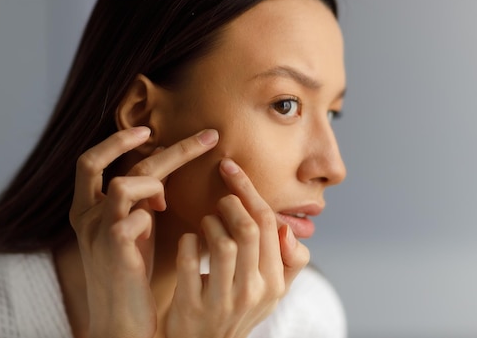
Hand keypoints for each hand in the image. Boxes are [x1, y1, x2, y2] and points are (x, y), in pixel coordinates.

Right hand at [69, 127, 218, 337]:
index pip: (92, 161)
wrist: (121, 319)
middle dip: (167, 149)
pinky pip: (135, 217)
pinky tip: (154, 231)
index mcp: (87, 209)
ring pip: (124, 184)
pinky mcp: (113, 250)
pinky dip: (150, 218)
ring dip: (153, 185)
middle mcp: (85, 216)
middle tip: (209, 137)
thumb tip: (161, 167)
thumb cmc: (132, 273)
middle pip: (114, 164)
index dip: (116, 141)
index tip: (148, 129)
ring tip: (163, 206)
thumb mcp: (134, 228)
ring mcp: (96, 232)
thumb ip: (140, 199)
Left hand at [165, 158, 309, 337]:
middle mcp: (253, 291)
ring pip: (221, 243)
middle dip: (230, 202)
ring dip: (209, 222)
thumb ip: (289, 261)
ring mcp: (222, 301)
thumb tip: (286, 229)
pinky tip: (188, 241)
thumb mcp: (271, 291)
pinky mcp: (192, 307)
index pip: (268, 223)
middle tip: (220, 198)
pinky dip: (187, 242)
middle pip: (247, 229)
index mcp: (274, 282)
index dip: (249, 189)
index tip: (231, 168)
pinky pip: (188, 261)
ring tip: (207, 223)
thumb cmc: (238, 308)